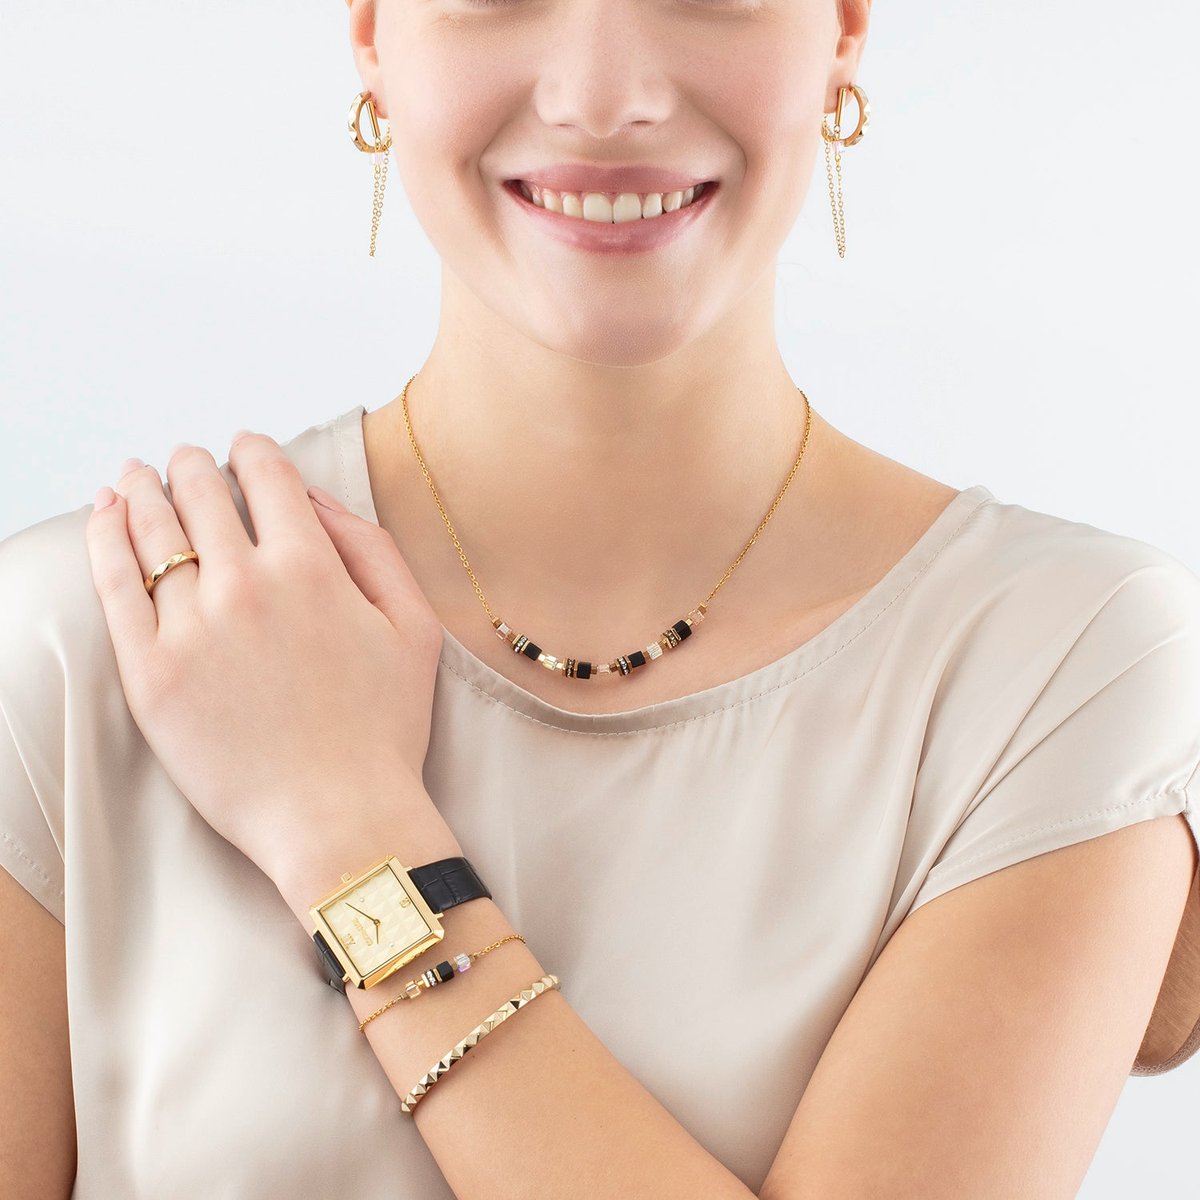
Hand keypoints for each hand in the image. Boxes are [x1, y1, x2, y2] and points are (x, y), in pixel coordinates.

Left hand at [85, 431, 445, 886]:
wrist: (339, 816)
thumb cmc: (385, 727)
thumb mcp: (413, 626)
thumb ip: (371, 549)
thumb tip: (316, 500)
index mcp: (312, 568)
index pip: (268, 478)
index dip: (253, 450)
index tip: (244, 446)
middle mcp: (247, 585)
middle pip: (202, 494)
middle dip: (194, 465)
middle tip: (186, 459)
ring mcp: (192, 628)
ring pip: (153, 531)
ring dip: (142, 488)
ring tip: (133, 474)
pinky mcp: (150, 673)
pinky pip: (115, 586)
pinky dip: (105, 538)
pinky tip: (105, 513)